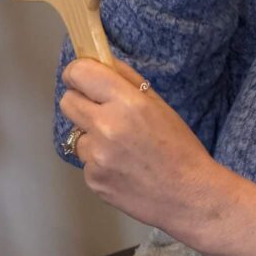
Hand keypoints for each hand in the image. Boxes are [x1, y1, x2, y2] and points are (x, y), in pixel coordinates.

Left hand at [60, 57, 220, 242]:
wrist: (187, 195)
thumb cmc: (179, 145)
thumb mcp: (158, 104)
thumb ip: (127, 80)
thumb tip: (101, 60)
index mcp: (126, 102)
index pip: (80, 73)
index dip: (77, 72)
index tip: (83, 77)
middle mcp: (106, 126)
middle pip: (67, 101)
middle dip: (80, 101)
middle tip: (100, 109)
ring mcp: (96, 156)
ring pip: (77, 134)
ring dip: (92, 136)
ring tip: (121, 147)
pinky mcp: (92, 180)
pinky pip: (86, 161)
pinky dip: (99, 161)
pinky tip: (122, 167)